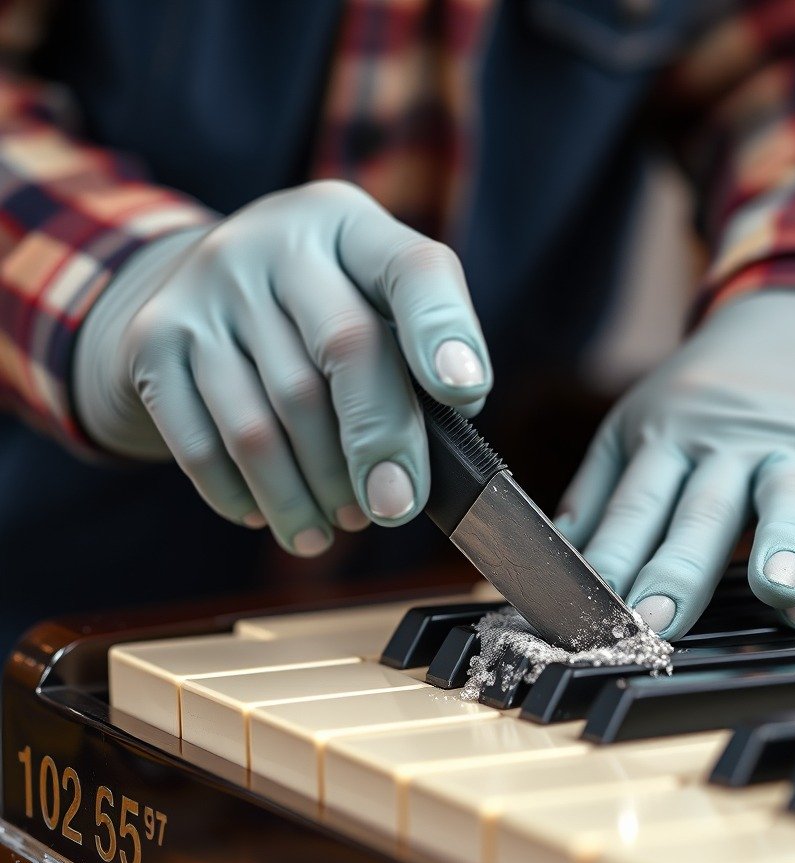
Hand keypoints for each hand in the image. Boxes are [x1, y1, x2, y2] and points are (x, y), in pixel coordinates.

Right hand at [73, 182, 491, 554]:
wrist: (187, 289)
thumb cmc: (309, 314)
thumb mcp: (363, 303)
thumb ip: (407, 361)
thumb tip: (425, 464)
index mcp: (349, 227)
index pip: (412, 268)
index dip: (443, 331)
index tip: (465, 392)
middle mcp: (275, 243)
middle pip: (344, 347)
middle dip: (379, 443)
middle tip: (395, 508)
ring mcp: (204, 290)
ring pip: (266, 418)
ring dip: (307, 492)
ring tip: (337, 526)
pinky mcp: (151, 342)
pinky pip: (202, 444)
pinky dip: (243, 495)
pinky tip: (270, 516)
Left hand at [554, 291, 794, 638]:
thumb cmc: (711, 397)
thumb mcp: (643, 423)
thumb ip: (602, 492)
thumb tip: (556, 555)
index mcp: (666, 438)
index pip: (634, 505)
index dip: (610, 558)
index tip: (588, 612)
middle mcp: (727, 446)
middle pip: (700, 510)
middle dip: (676, 568)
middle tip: (654, 620)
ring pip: (787, 500)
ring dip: (783, 545)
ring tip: (776, 590)